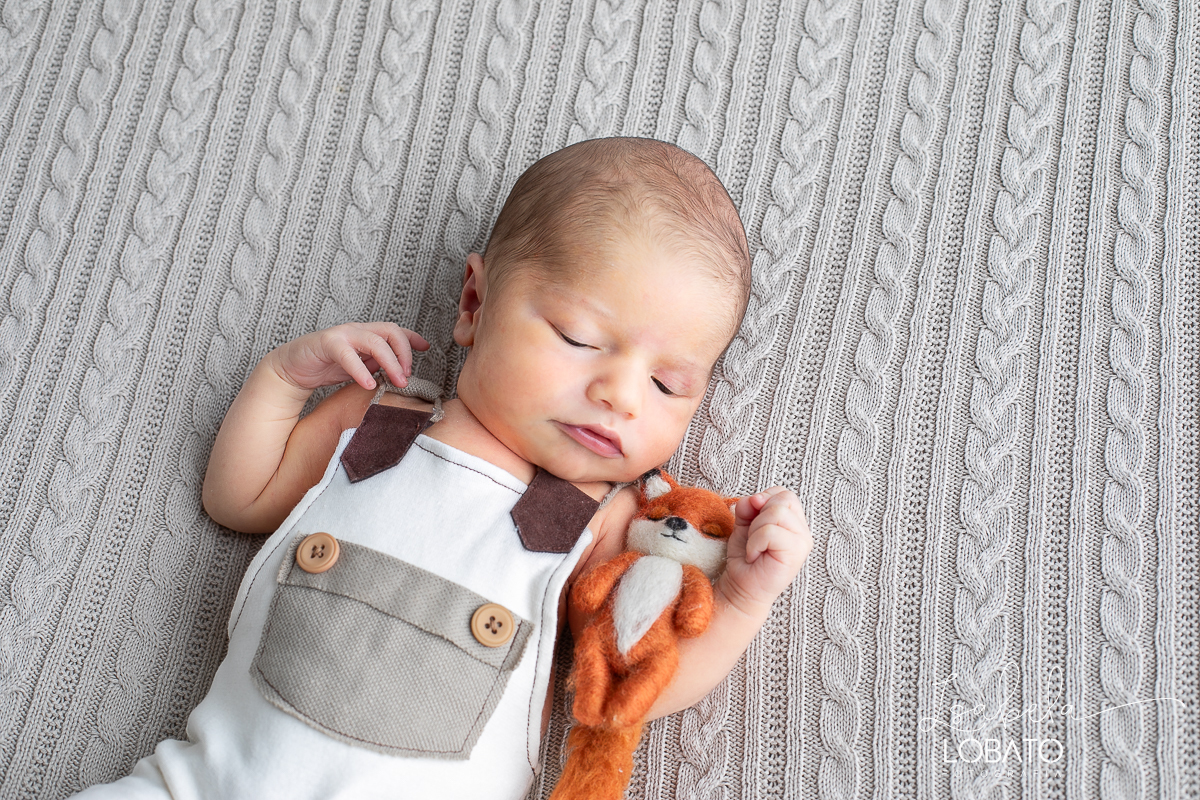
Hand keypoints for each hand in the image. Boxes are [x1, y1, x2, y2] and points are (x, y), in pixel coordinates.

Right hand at [267, 322, 429, 392]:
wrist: (292, 369)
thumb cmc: (326, 367)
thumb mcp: (359, 367)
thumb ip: (377, 365)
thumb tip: (399, 372)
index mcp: (366, 335)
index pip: (395, 331)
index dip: (412, 338)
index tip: (426, 347)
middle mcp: (357, 331)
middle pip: (390, 332)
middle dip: (404, 353)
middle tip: (408, 376)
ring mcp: (342, 335)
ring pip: (374, 341)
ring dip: (390, 362)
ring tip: (397, 381)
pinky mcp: (326, 344)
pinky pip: (347, 354)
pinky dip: (360, 370)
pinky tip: (368, 385)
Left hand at [720, 487, 811, 615]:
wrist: (741, 586)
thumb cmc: (746, 556)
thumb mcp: (744, 523)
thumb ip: (749, 506)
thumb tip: (756, 498)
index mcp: (795, 522)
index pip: (784, 493)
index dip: (763, 501)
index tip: (753, 522)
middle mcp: (803, 531)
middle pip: (783, 499)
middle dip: (759, 516)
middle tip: (755, 538)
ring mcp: (802, 542)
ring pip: (776, 513)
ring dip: (756, 530)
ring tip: (755, 547)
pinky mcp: (796, 553)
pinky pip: (771, 531)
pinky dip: (755, 542)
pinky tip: (755, 555)